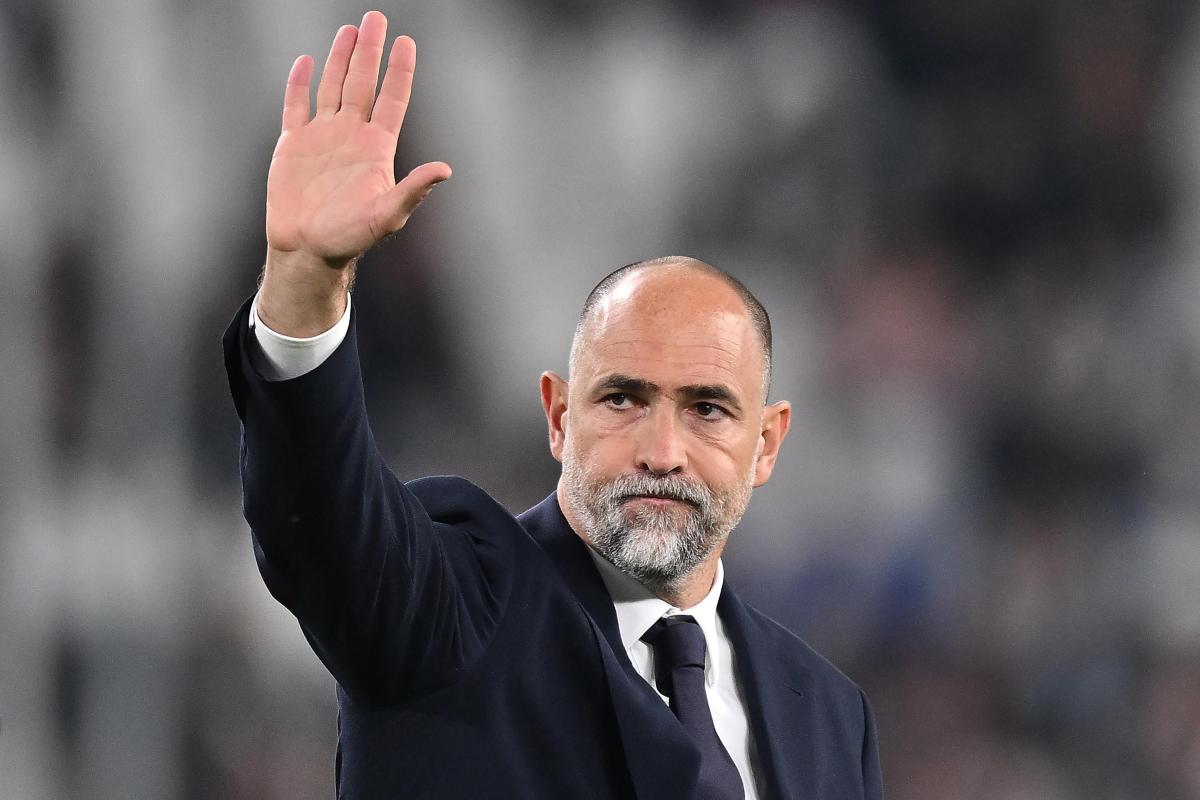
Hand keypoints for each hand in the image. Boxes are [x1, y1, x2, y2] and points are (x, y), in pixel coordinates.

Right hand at [259, 11, 449, 334]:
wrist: (306, 251)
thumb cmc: (350, 238)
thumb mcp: (387, 215)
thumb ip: (413, 190)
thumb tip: (446, 170)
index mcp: (376, 148)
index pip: (392, 100)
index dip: (400, 71)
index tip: (406, 42)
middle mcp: (351, 136)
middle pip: (363, 83)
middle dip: (370, 51)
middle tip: (376, 17)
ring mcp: (322, 137)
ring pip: (333, 87)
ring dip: (341, 59)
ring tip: (350, 30)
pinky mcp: (293, 145)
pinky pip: (296, 106)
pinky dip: (300, 84)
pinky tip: (307, 63)